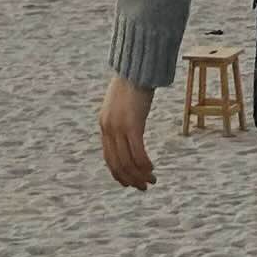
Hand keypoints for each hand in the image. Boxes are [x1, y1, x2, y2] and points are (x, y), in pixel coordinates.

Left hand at [98, 75, 156, 190]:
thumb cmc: (133, 85)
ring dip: (140, 175)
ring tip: (152, 180)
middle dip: (131, 179)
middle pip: (118, 164)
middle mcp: (108, 129)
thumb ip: (122, 121)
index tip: (130, 183)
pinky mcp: (132, 125)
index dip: (119, 175)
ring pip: (128, 162)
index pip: (109, 159)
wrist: (137, 68)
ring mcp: (119, 128)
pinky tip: (152, 168)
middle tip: (144, 187)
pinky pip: (137, 152)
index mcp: (104, 126)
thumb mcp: (122, 106)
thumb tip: (130, 133)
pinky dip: (144, 164)